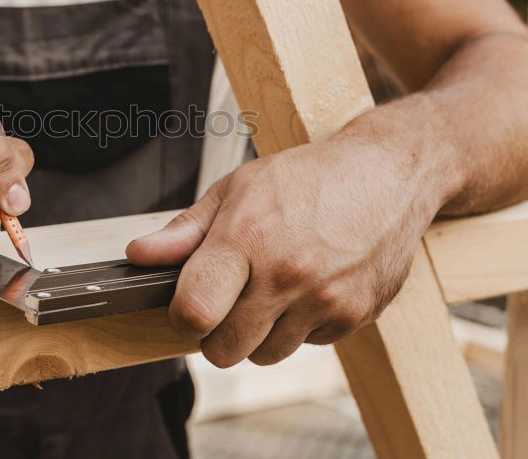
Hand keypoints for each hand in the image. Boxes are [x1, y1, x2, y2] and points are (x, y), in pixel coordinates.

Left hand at [127, 132, 443, 366]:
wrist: (388, 173)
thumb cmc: (306, 177)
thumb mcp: (237, 189)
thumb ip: (184, 231)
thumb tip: (139, 256)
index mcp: (247, 238)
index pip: (194, 314)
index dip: (182, 317)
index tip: (189, 304)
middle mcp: (286, 274)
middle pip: (225, 350)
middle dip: (218, 333)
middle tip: (228, 301)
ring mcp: (324, 299)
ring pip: (266, 354)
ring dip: (260, 333)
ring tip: (272, 289)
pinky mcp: (356, 315)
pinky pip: (309, 345)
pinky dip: (302, 326)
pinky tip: (310, 287)